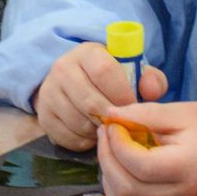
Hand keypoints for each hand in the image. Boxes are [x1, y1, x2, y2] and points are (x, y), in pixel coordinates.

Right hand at [33, 41, 168, 150]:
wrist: (74, 80)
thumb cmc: (111, 76)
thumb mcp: (131, 70)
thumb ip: (149, 78)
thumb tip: (152, 91)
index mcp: (87, 52)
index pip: (104, 72)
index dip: (122, 94)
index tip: (133, 107)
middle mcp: (63, 69)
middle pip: (90, 102)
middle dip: (112, 118)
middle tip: (124, 126)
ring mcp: (49, 93)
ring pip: (78, 122)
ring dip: (99, 132)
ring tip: (111, 130)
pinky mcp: (43, 116)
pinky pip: (67, 137)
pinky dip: (86, 142)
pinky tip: (95, 136)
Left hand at [96, 101, 196, 195]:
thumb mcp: (182, 111)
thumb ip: (145, 113)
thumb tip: (109, 114)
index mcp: (186, 167)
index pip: (140, 166)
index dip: (118, 144)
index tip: (113, 122)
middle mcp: (178, 193)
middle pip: (127, 189)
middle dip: (107, 158)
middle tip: (106, 131)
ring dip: (108, 175)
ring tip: (111, 147)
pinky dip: (116, 186)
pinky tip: (120, 163)